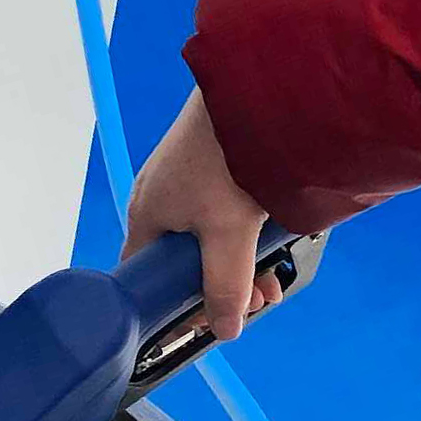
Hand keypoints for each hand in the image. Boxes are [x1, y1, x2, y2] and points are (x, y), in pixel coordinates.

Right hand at [125, 91, 278, 345]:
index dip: (172, 304)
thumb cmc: (228, 159)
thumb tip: (226, 330)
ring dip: (241, 262)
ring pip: (211, 236)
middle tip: (255, 301)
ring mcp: (186, 177)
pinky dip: (247, 230)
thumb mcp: (229, 235)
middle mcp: (159, 197)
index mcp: (146, 215)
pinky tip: (276, 241)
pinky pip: (224, 209)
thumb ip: (227, 287)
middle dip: (222, 285)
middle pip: (184, 260)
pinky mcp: (213, 161)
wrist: (254, 90)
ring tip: (273, 279)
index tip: (204, 321)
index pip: (144, 276)